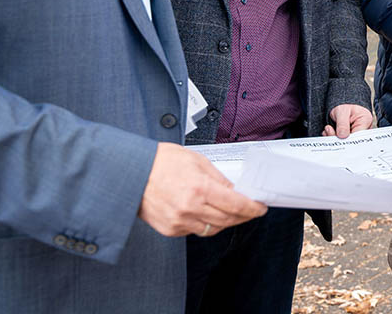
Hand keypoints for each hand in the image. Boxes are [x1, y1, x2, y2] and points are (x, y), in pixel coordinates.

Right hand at [138, 142, 266, 237]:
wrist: (131, 172)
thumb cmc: (160, 161)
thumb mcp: (197, 161)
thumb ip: (218, 178)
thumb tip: (233, 190)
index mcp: (199, 188)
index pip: (236, 205)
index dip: (252, 208)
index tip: (260, 208)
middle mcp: (189, 208)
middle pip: (227, 220)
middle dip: (243, 216)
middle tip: (250, 211)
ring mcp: (178, 221)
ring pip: (212, 229)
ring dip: (225, 222)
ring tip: (231, 213)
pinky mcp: (169, 229)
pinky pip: (195, 231)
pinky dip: (205, 224)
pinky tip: (207, 214)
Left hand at [323, 104, 373, 137]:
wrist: (341, 106)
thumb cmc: (344, 105)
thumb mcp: (342, 111)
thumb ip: (342, 124)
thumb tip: (342, 136)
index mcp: (365, 121)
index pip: (359, 136)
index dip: (348, 139)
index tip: (338, 136)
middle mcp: (363, 130)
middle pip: (352, 141)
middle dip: (338, 139)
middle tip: (328, 130)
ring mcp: (356, 135)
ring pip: (345, 143)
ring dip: (334, 138)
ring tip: (328, 129)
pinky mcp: (349, 138)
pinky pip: (341, 142)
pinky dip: (333, 138)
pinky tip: (328, 132)